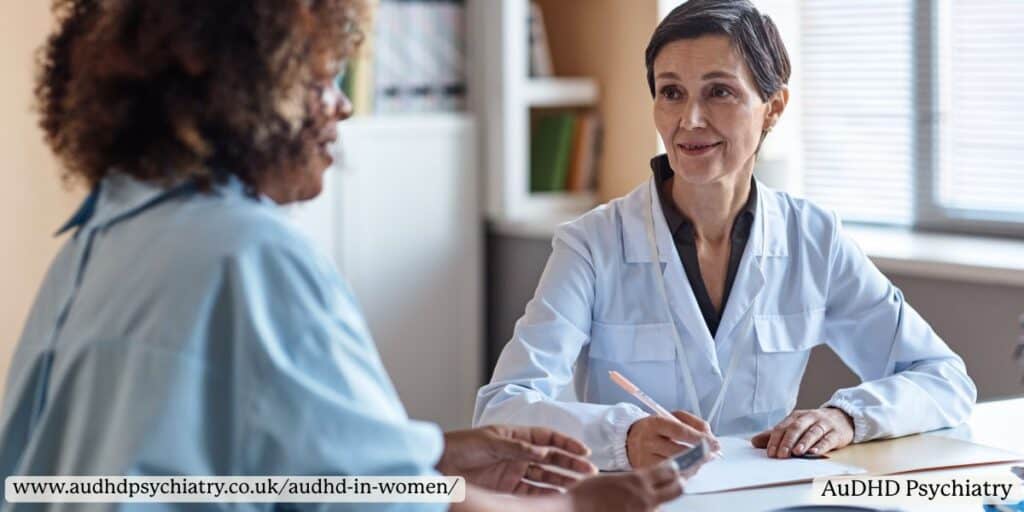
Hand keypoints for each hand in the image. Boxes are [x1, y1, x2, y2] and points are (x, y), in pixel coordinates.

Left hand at [438, 425, 597, 493]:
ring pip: (545, 476)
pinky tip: (559, 498)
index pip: (547, 438)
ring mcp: (514, 471)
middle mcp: (518, 453)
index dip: (566, 443)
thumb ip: (516, 448)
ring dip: (562, 481)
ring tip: (580, 487)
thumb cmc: (460, 446)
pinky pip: (531, 492)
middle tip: (590, 472)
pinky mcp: (507, 489)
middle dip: (571, 464)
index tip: (584, 451)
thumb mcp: (489, 443)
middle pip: (551, 458)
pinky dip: (546, 495)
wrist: (438, 466)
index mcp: (515, 436)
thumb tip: (542, 452)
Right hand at [566, 462, 686, 511]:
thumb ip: (631, 480)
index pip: (669, 471)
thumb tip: (643, 482)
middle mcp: (645, 499)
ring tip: (643, 500)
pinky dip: (644, 511)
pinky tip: (632, 509)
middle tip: (678, 481)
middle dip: (679, 483)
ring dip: (656, 502)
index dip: (674, 468)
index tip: (675, 467)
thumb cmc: (584, 495)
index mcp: (637, 481)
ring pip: (661, 506)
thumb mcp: (609, 479)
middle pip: (677, 489)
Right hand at [625, 411, 720, 467]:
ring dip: (694, 465)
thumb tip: (709, 436)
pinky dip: (683, 474)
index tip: (714, 443)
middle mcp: (648, 441)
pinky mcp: (646, 472)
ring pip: (675, 467)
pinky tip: (690, 469)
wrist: (630, 440)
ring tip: (702, 462)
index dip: (700, 438)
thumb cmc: (656, 429)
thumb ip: (692, 423)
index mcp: (654, 423)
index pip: (680, 431)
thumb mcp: (671, 417)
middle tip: (712, 455)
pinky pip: (669, 477)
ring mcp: (645, 459)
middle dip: (700, 454)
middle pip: (679, 451)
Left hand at [751, 407, 854, 457]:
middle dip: (788, 441)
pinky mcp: (837, 433)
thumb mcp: (794, 426)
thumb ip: (776, 435)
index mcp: (796, 416)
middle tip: (781, 454)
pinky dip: (821, 446)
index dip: (775, 440)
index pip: (783, 427)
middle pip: (797, 428)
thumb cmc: (814, 424)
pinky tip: (814, 452)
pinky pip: (828, 439)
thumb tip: (754, 442)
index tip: (770, 453)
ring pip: (812, 432)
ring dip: (804, 442)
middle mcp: (809, 418)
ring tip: (796, 452)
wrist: (843, 417)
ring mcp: (824, 424)